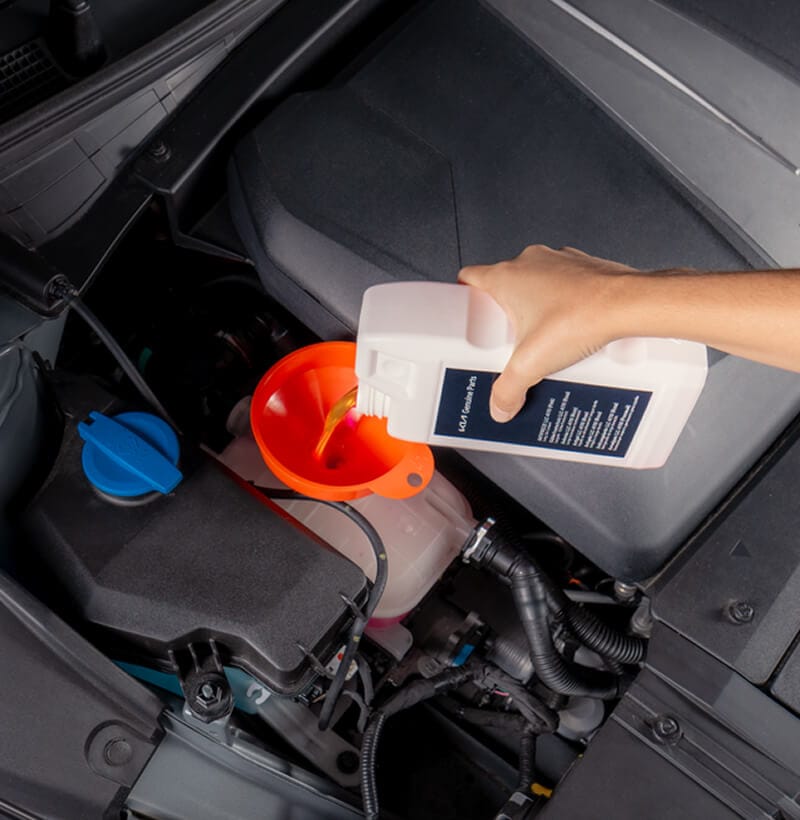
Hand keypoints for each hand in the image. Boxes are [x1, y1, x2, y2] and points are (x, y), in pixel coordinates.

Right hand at [459, 245, 635, 421]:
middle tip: (506, 340)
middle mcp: (530, 262)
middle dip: (503, 312)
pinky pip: (564, 284)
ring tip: (541, 339)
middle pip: (502, 285)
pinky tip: (570, 331)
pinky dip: (563, 303)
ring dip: (535, 307)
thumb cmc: (582, 316)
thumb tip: (500, 405)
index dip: (463, 297)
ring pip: (535, 283)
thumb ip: (508, 390)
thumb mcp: (532, 363)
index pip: (469, 278)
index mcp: (506, 276)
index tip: (467, 317)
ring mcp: (559, 262)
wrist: (630, 304)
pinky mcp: (584, 268)